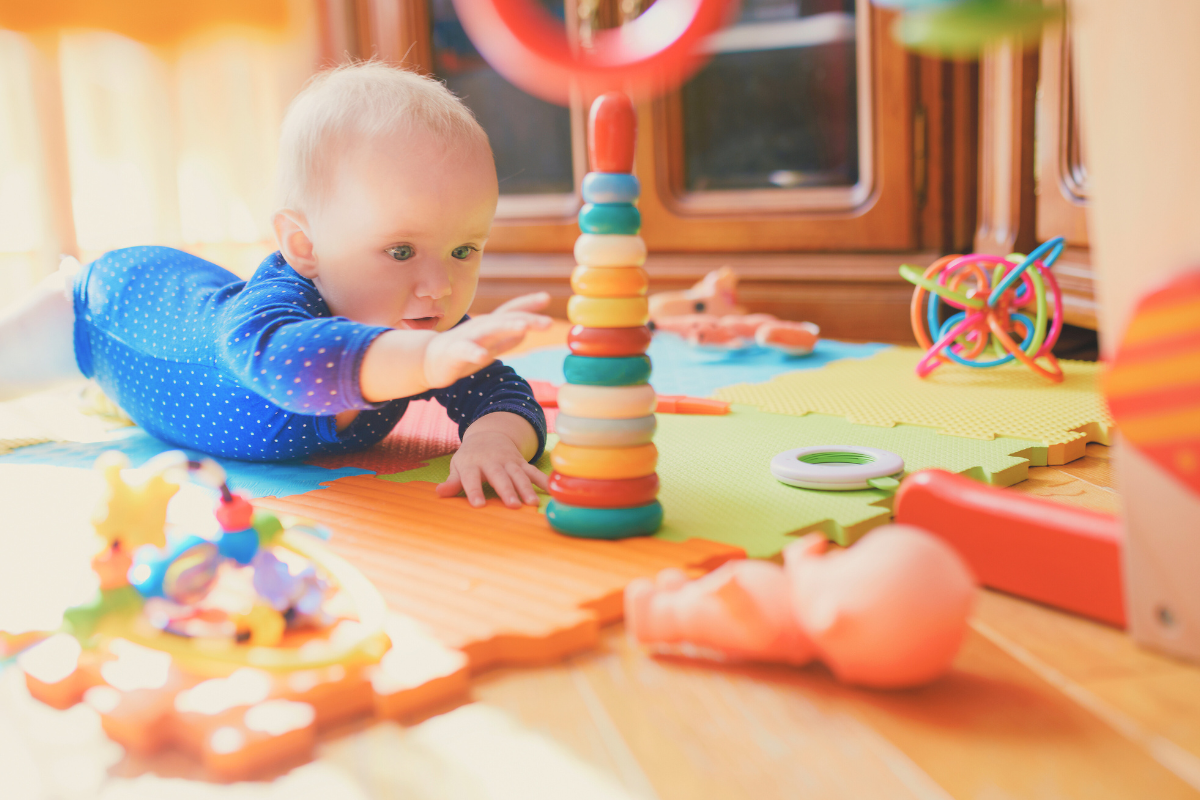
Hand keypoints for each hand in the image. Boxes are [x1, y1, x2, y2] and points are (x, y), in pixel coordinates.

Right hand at [422, 293, 550, 389]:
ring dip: (506, 327)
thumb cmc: (461, 353)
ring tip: (524, 327)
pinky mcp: (453, 353)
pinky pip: (465, 351)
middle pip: (506, 319)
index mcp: (490, 326)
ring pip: (488, 330)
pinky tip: (485, 356)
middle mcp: (480, 327)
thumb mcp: (488, 347)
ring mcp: (467, 338)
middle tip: (548, 322)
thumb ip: (506, 341)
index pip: (511, 311)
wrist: (427, 360)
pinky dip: (475, 352)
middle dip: (527, 319)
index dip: (528, 305)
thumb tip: (525, 334)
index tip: (547, 297)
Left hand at [436, 421, 549, 507]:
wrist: (489, 435)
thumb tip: (440, 493)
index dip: (474, 491)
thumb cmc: (470, 458)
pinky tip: (551, 492)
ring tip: (532, 504)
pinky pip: (533, 472)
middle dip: (507, 491)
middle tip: (512, 506)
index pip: (472, 479)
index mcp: (472, 464)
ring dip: (526, 489)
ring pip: (519, 475)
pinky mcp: (522, 462)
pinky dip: (543, 481)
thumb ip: (452, 482)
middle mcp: (492, 462)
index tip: (478, 505)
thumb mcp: (458, 466)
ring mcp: (509, 461)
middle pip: (500, 477)